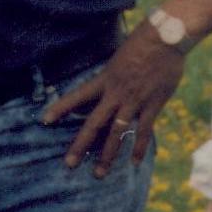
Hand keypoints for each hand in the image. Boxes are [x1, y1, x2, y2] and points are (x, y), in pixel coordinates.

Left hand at [45, 30, 185, 174]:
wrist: (166, 37)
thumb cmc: (143, 41)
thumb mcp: (119, 57)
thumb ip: (112, 76)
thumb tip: (107, 88)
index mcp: (105, 79)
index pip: (78, 96)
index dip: (61, 107)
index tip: (44, 119)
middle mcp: (116, 93)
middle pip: (94, 123)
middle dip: (80, 145)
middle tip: (69, 164)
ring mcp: (134, 101)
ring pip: (117, 133)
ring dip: (107, 155)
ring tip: (99, 173)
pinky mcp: (152, 105)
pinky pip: (144, 131)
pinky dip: (139, 148)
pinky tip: (135, 163)